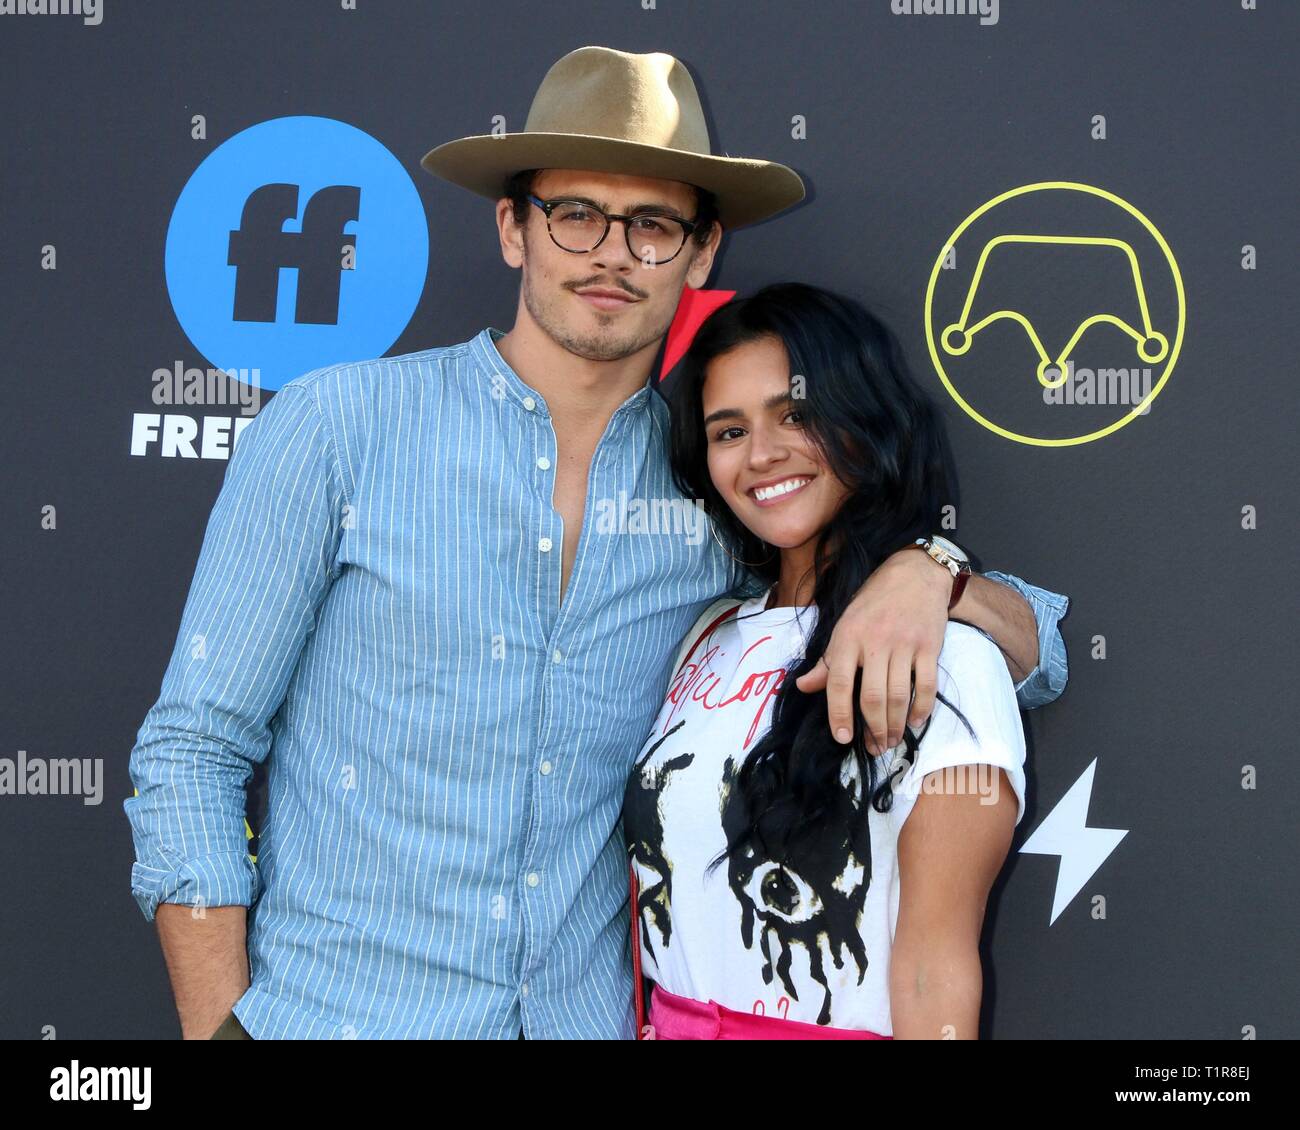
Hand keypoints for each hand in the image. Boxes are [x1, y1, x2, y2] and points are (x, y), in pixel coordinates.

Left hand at [794, 547, 950, 753]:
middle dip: (873, 728)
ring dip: (895, 724)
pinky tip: (915, 722)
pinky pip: (927, 685)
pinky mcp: (929, 647)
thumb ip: (827, 661)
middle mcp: (875, 642)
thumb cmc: (874, 601)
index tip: (843, 737)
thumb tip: (803, 687)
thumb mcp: (844, 625)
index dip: (839, 714)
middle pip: (872, 696)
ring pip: (899, 695)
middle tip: (874, 746)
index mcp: (848, 637)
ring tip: (891, 740)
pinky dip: (922, 708)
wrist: (915, 573)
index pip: (839, 683)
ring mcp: (905, 645)